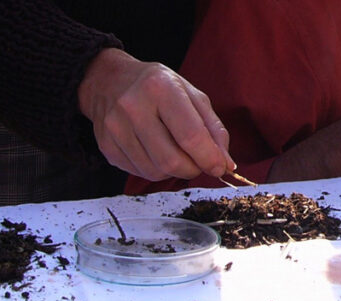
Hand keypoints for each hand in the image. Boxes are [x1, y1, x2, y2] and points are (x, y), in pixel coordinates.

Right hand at [78, 49, 233, 180]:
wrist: (108, 80)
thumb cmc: (157, 87)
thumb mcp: (193, 96)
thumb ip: (214, 129)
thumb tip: (226, 164)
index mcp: (161, 88)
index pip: (190, 136)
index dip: (210, 159)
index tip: (220, 167)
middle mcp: (133, 106)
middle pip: (172, 161)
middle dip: (194, 169)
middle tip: (199, 162)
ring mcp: (115, 127)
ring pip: (155, 171)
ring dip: (175, 171)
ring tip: (177, 153)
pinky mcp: (105, 145)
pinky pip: (139, 172)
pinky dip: (156, 170)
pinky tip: (156, 152)